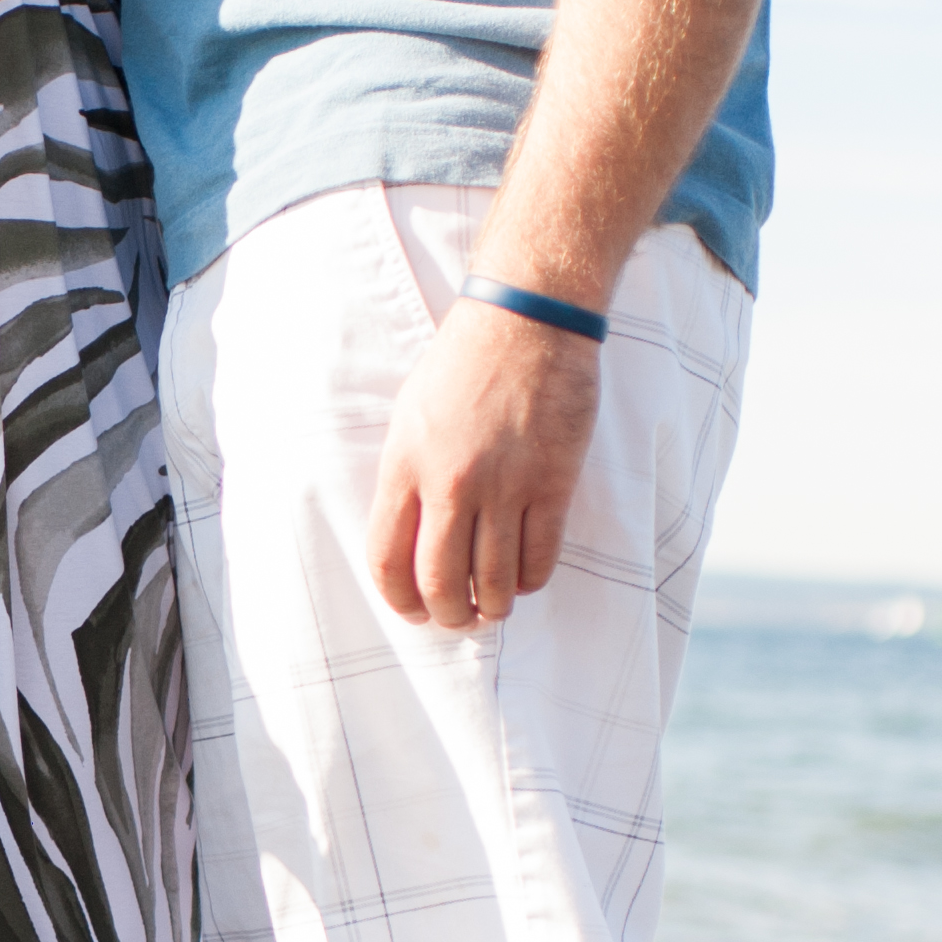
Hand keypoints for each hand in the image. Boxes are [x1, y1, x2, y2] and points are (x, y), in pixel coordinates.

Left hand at [367, 305, 599, 628]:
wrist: (527, 321)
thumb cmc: (463, 365)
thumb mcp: (409, 418)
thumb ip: (406, 480)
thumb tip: (411, 542)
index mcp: (405, 466)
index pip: (388, 561)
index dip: (399, 601)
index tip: (413, 611)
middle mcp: (451, 482)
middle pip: (441, 583)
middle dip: (448, 616)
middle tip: (458, 619)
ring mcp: (505, 486)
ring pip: (493, 581)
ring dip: (492, 608)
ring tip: (492, 608)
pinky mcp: (553, 484)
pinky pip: (540, 558)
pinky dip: (529, 582)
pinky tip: (523, 578)